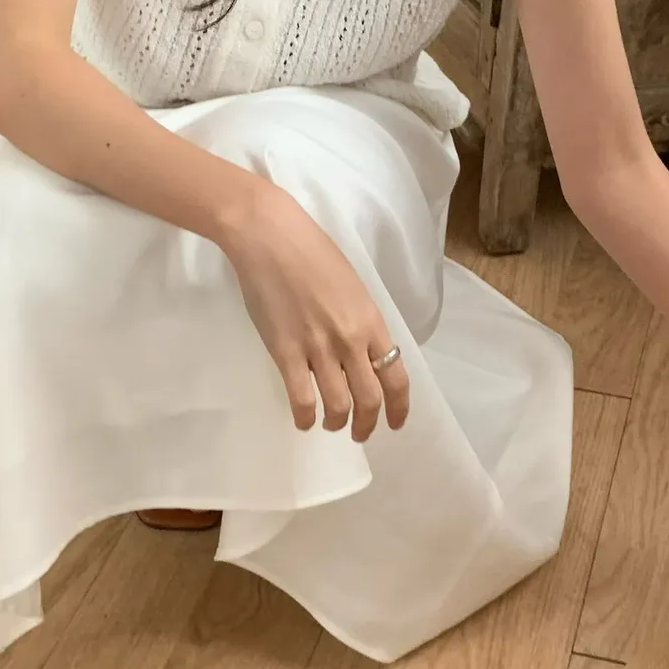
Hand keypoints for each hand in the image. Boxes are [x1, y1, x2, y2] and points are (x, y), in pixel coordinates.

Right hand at [219, 185, 409, 441]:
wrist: (269, 236)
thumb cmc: (311, 250)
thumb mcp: (351, 286)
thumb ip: (359, 321)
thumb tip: (361, 352)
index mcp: (371, 320)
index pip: (396, 376)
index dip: (399, 407)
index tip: (395, 423)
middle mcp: (350, 339)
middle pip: (370, 398)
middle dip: (367, 424)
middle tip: (360, 432)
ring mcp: (317, 347)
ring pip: (338, 405)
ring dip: (337, 422)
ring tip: (331, 423)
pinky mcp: (285, 351)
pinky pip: (301, 398)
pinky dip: (305, 417)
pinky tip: (304, 419)